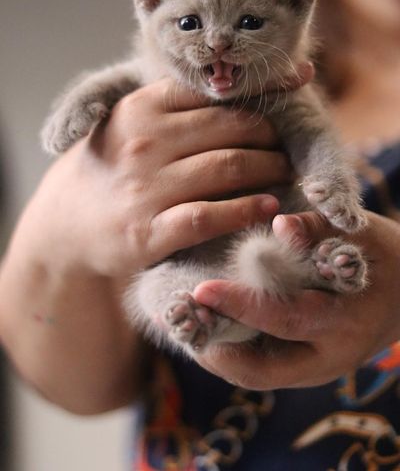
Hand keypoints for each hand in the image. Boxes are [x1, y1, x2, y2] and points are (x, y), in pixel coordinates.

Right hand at [32, 78, 293, 277]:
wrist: (62, 226)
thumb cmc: (107, 169)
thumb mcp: (128, 125)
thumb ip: (173, 107)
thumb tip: (235, 85)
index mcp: (141, 108)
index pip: (211, 91)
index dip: (260, 89)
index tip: (294, 87)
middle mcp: (144, 142)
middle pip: (230, 127)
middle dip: (270, 134)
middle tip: (288, 143)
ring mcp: (145, 188)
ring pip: (227, 167)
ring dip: (268, 168)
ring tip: (285, 170)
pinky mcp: (148, 232)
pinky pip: (208, 217)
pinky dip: (245, 210)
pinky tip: (268, 206)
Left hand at [193, 211, 399, 389]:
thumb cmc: (384, 258)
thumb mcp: (361, 237)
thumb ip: (320, 231)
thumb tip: (279, 226)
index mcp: (344, 323)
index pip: (285, 318)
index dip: (242, 304)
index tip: (202, 289)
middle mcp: (328, 358)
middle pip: (262, 368)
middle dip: (215, 346)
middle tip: (178, 320)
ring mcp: (316, 369)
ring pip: (256, 376)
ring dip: (216, 355)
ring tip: (182, 327)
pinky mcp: (305, 366)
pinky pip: (262, 368)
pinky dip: (231, 351)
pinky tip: (206, 327)